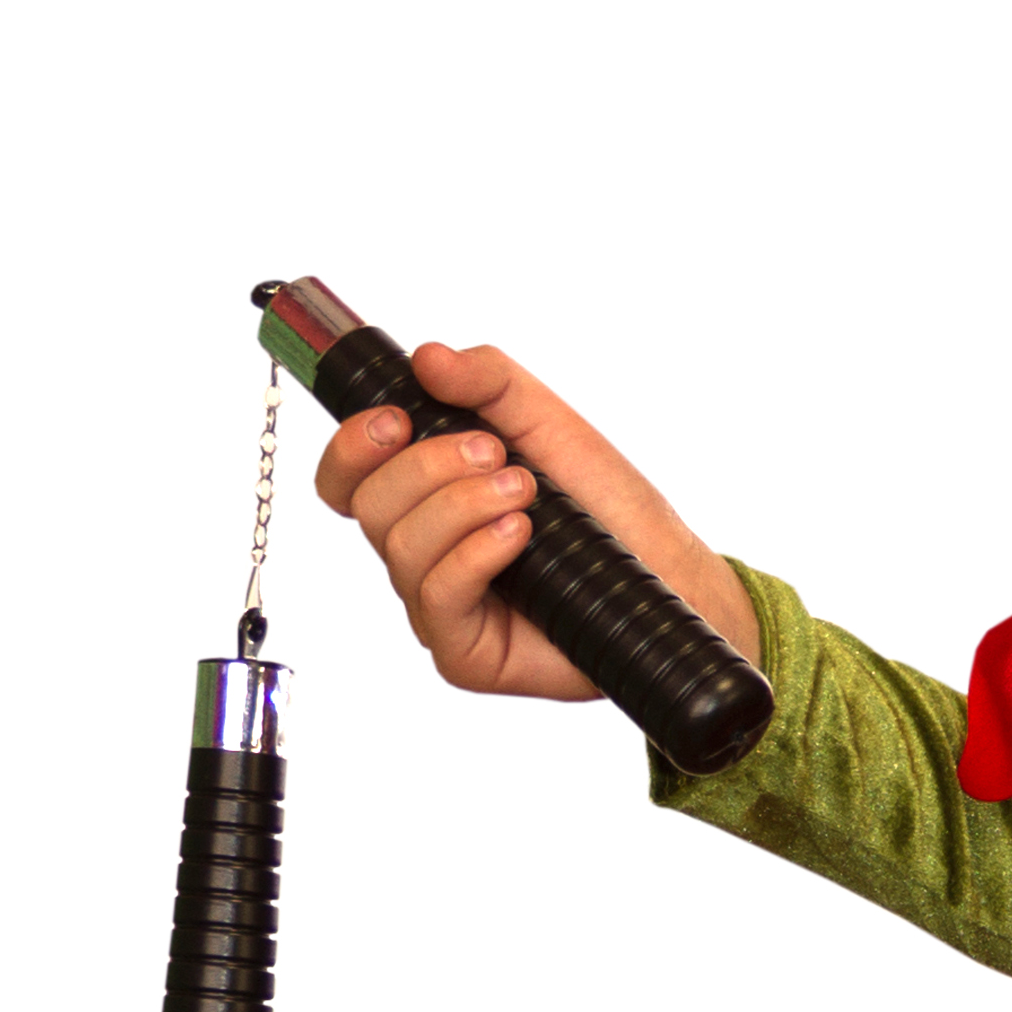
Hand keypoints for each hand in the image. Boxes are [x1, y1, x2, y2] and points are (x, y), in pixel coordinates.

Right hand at [311, 340, 761, 703]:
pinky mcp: (465, 653)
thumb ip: (486, 381)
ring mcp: (440, 606)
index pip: (347, 480)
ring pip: (401, 549)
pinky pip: (437, 598)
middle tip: (498, 456)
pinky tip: (519, 535)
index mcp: (423, 499)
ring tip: (525, 493)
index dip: (354, 447)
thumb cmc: (602, 501)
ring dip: (463, 506)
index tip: (398, 420)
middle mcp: (422, 553)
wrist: (664, 566)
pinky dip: (474, 554)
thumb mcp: (543, 420)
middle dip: (429, 467)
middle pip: (371, 507)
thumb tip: (426, 358)